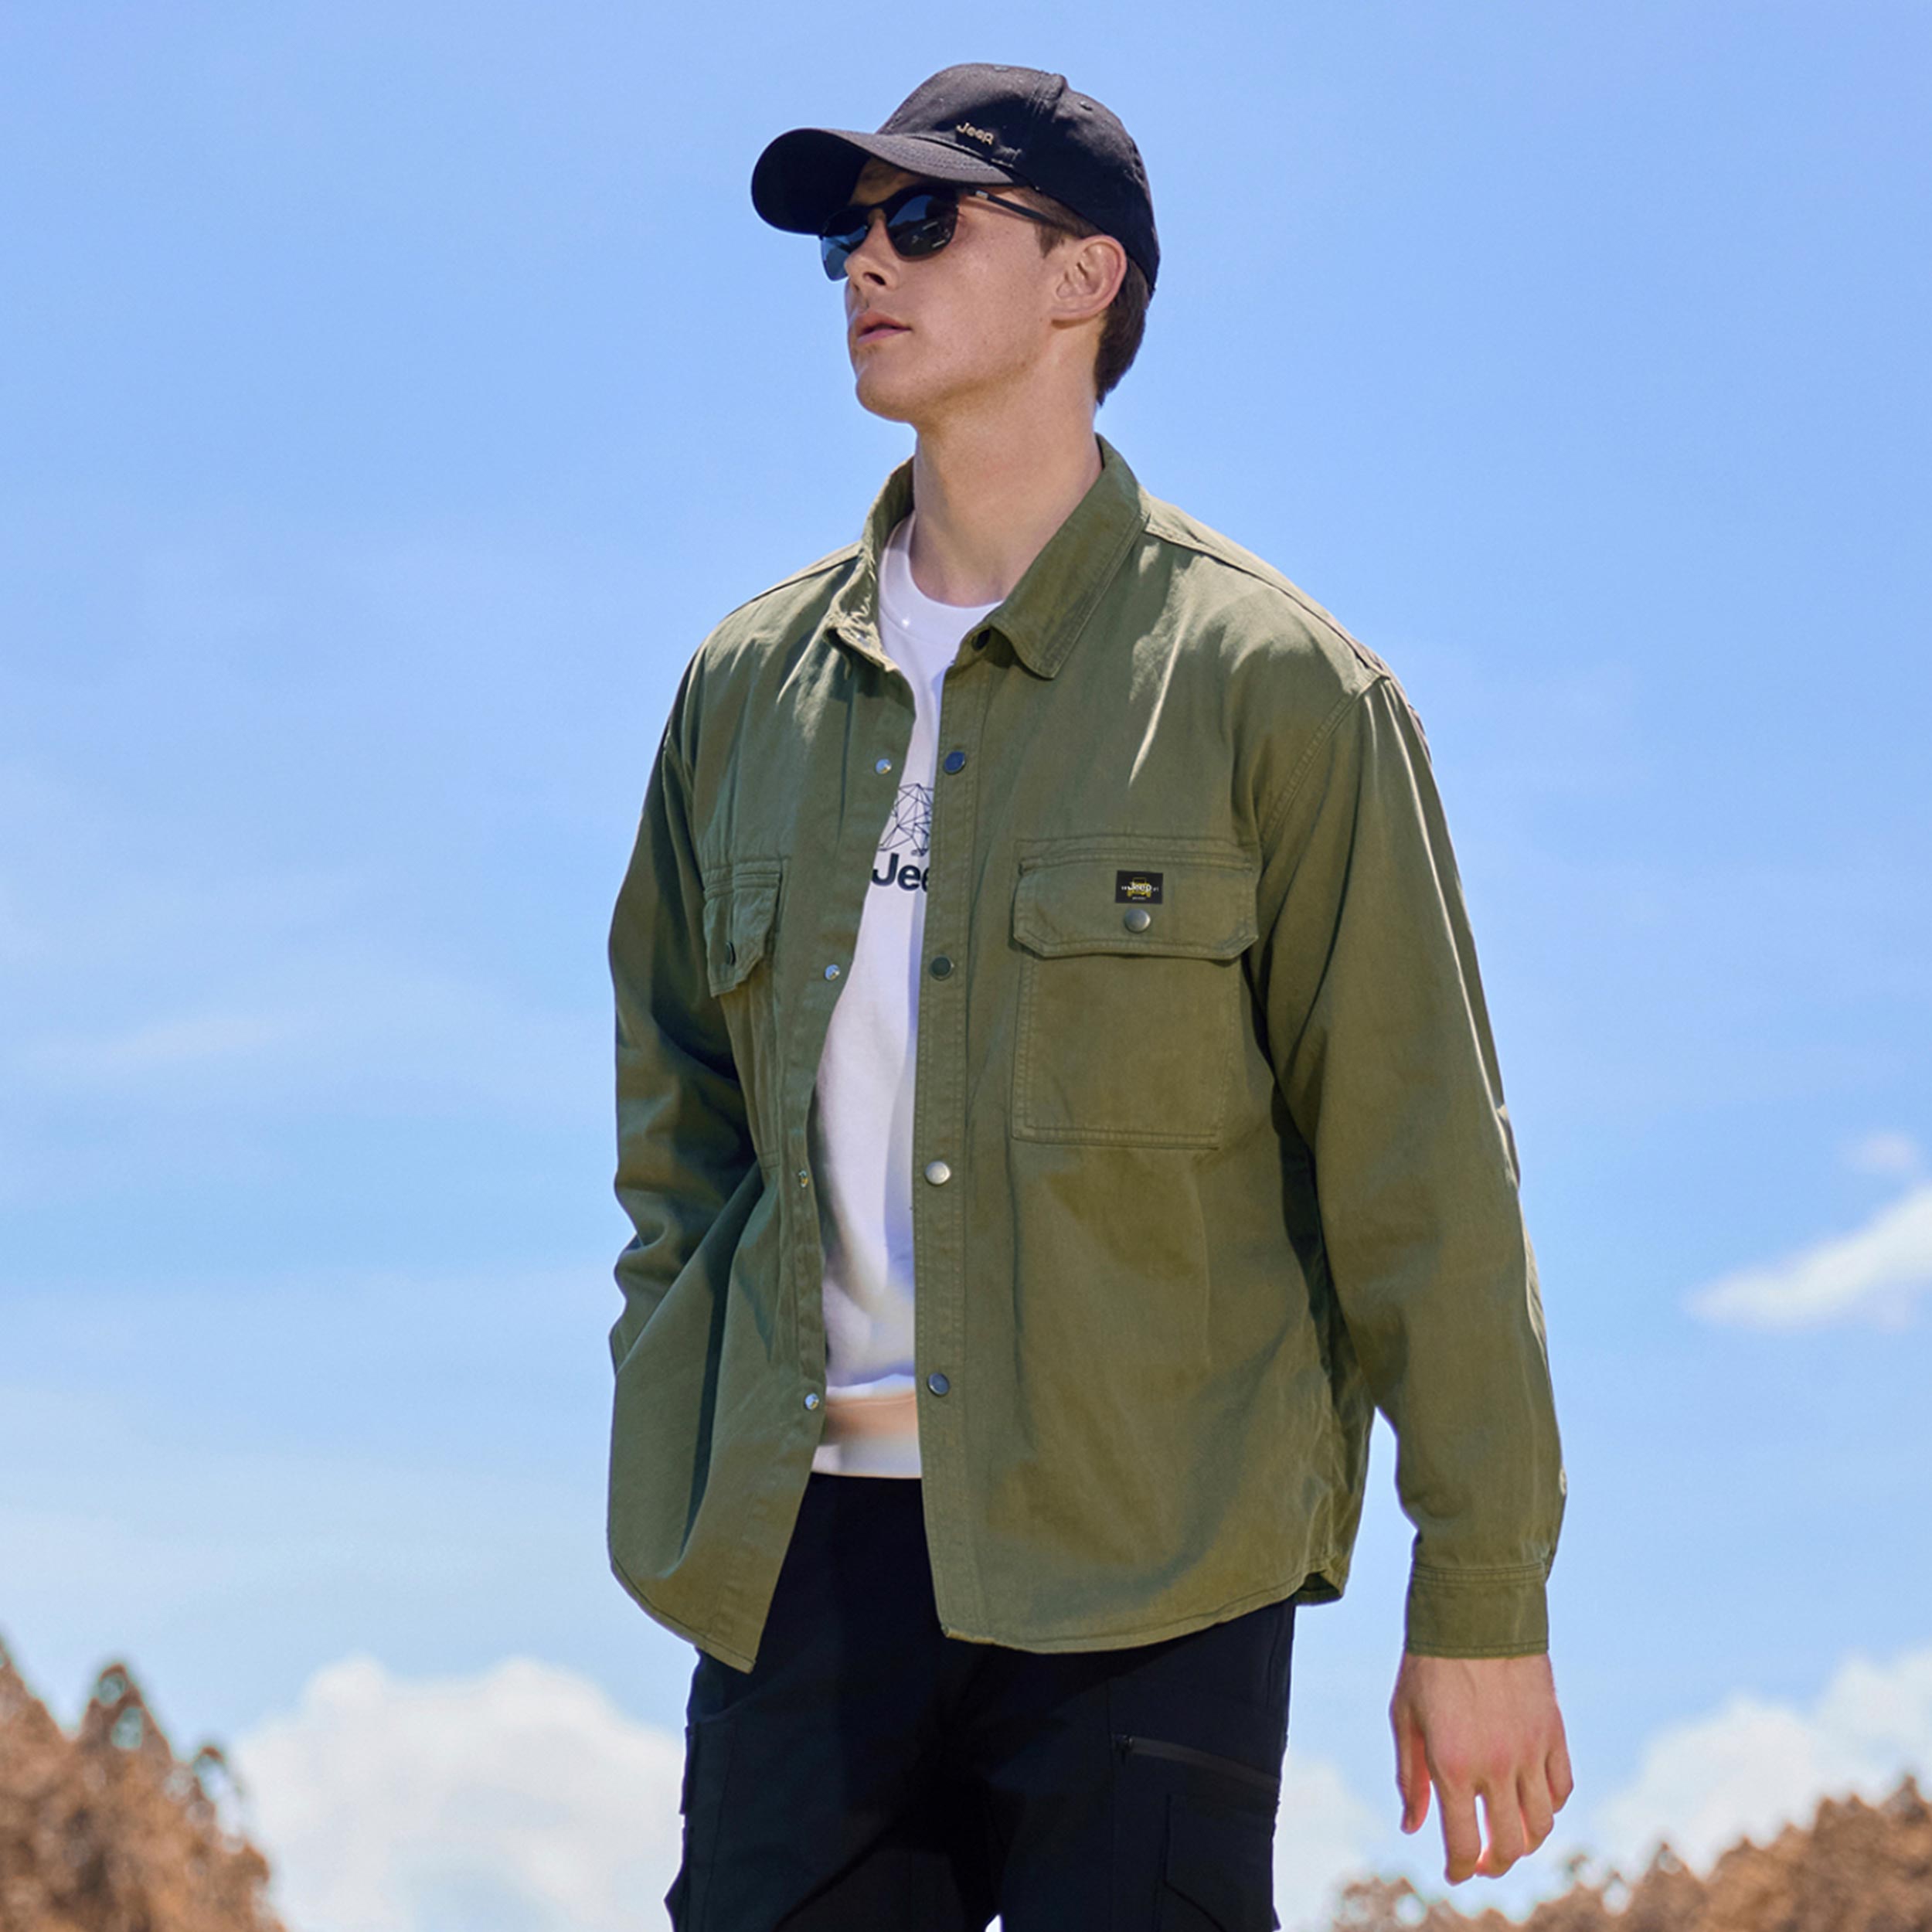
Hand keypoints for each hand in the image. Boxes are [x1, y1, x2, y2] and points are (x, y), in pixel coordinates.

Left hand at [1389, 1650, 1572, 1883]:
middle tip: (1482, 1863)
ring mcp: (1530, 1751)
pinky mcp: (1553, 1733)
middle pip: (1508, 1846)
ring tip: (1508, 1837)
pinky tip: (1532, 1801)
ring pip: (1541, 1825)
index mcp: (1452, 1764)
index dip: (1460, 1869)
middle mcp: (1496, 1766)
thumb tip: (1413, 1827)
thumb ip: (1410, 1776)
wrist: (1473, 1611)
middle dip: (1494, 1864)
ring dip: (1525, 1840)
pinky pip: (1562, 1789)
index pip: (1465, 1845)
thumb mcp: (1405, 1716)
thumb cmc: (1429, 1662)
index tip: (1454, 1873)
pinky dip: (1550, 1805)